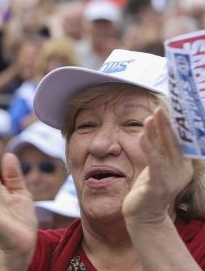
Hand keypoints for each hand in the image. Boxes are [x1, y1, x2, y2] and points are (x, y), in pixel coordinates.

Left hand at [122, 108, 193, 224]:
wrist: (143, 216)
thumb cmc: (148, 188)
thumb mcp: (156, 165)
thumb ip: (158, 148)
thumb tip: (155, 124)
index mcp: (183, 165)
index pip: (181, 141)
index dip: (176, 124)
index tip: (169, 108)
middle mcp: (181, 171)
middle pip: (175, 143)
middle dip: (167, 124)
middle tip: (160, 108)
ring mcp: (171, 180)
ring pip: (164, 151)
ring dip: (157, 133)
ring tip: (150, 118)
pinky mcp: (159, 186)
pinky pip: (154, 164)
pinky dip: (149, 149)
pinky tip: (142, 137)